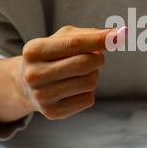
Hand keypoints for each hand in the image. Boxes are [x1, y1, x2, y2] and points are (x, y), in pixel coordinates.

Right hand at [0, 26, 117, 122]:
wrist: (26, 85)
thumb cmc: (52, 55)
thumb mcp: (63, 38)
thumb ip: (89, 35)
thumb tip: (120, 35)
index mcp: (33, 50)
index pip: (74, 44)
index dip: (99, 40)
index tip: (120, 35)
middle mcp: (34, 74)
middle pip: (84, 64)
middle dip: (98, 58)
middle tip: (97, 56)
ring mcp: (42, 96)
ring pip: (90, 82)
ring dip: (94, 74)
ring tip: (81, 73)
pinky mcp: (53, 112)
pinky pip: (88, 99)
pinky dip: (89, 91)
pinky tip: (75, 87)